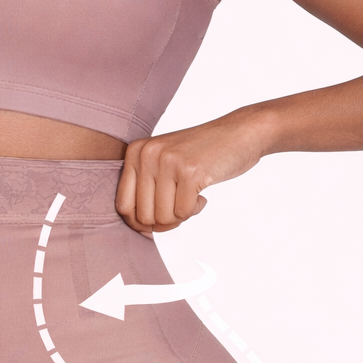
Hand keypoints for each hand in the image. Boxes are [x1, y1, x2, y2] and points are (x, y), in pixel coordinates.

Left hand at [116, 113, 266, 234]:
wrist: (239, 133)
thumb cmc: (201, 154)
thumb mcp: (163, 161)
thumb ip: (146, 189)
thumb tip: (139, 229)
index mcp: (135, 152)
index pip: (123, 206)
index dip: (139, 224)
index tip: (156, 225)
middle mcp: (147, 154)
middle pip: (143, 216)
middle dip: (164, 222)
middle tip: (180, 207)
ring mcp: (168, 161)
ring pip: (163, 217)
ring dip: (180, 216)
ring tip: (191, 198)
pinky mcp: (190, 171)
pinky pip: (183, 213)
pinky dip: (194, 210)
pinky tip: (201, 194)